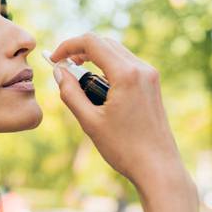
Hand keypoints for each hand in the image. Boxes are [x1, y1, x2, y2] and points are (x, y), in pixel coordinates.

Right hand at [50, 32, 186, 192]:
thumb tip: (59, 72)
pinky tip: (97, 88)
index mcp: (126, 74)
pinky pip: (126, 65)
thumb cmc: (125, 148)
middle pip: (104, 43)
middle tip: (62, 67)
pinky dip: (107, 68)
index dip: (68, 46)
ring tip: (77, 79)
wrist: (158, 168)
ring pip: (116, 52)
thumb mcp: (90, 121)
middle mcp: (141, 69)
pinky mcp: (152, 85)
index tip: (53, 59)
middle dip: (80, 50)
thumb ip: (71, 93)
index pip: (91, 43)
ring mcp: (150, 76)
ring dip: (93, 58)